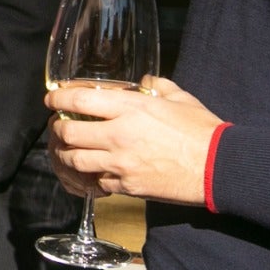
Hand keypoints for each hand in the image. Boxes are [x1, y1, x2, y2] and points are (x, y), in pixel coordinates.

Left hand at [46, 75, 223, 205]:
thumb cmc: (202, 130)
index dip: (58, 99)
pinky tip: (95, 171)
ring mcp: (121, 164)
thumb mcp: (179, 98)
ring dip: (67, 154)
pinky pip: (97, 182)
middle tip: (58, 126)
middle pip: (68, 133)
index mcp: (131, 109)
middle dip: (57, 129)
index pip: (79, 100)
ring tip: (69, 149)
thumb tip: (143, 83)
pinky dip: (92, 176)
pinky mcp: (127, 186)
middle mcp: (119, 135)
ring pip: (75, 160)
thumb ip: (156, 86)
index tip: (52, 99)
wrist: (217, 167)